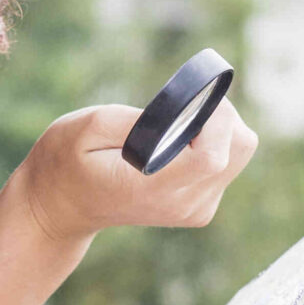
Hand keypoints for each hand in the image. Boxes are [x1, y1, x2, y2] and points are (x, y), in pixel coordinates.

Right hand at [11, 97, 257, 243]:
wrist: (63, 205)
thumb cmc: (69, 160)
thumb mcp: (89, 126)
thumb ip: (140, 119)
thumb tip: (185, 110)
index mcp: (154, 187)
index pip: (214, 156)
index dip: (217, 117)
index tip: (195, 94)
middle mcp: (183, 204)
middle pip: (240, 149)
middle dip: (222, 114)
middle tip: (186, 103)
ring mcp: (194, 210)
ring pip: (240, 154)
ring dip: (219, 127)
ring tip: (179, 121)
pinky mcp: (200, 207)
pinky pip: (228, 164)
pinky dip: (213, 142)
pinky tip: (180, 141)